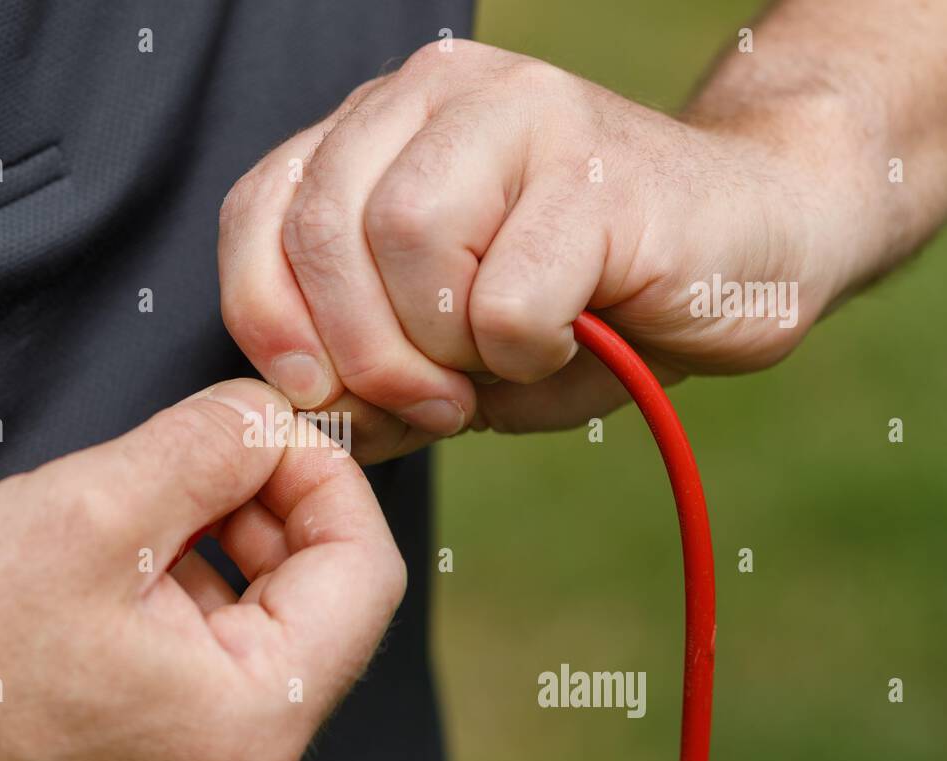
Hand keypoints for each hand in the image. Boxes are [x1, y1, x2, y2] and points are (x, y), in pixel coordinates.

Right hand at [0, 379, 404, 760]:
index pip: (366, 573)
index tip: (262, 428)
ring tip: (131, 526)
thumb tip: (275, 416)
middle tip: (188, 466)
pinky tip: (113, 581)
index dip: (324, 475)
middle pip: (319, 607)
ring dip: (219, 556)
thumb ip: (214, 443)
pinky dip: (185, 609)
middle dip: (265, 513)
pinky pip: (214, 680)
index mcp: (252, 728)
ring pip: (262, 637)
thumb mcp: (93, 507)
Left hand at [219, 40, 842, 461]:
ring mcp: (519, 111)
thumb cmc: (585, 301)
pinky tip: (568, 334)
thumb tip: (306, 415)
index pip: (260, 211)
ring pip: (403, 239)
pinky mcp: (596, 165)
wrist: (749, 245)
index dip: (266, 316)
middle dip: (360, 354)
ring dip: (442, 347)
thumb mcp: (450, 351)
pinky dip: (522, 353)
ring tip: (500, 362)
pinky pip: (504, 295)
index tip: (315, 393)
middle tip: (430, 403)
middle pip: (322, 230)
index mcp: (380, 129)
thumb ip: (370, 376)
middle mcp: (435, 95)